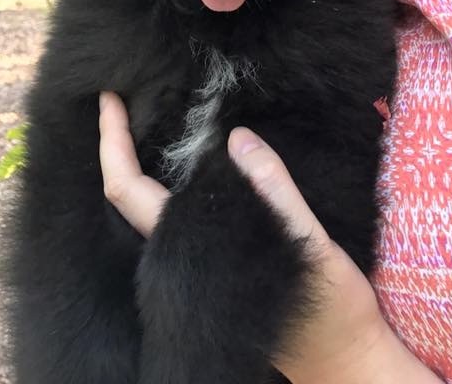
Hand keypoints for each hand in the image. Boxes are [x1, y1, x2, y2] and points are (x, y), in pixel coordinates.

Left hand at [99, 91, 439, 383]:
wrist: (344, 360)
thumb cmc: (331, 309)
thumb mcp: (312, 244)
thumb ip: (275, 193)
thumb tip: (236, 137)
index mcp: (190, 252)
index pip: (130, 191)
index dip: (113, 143)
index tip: (108, 99)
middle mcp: (179, 261)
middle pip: (129, 196)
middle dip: (119, 144)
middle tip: (123, 95)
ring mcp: (193, 266)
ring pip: (150, 206)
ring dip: (143, 159)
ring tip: (149, 112)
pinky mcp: (213, 266)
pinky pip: (176, 212)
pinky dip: (170, 175)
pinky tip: (190, 154)